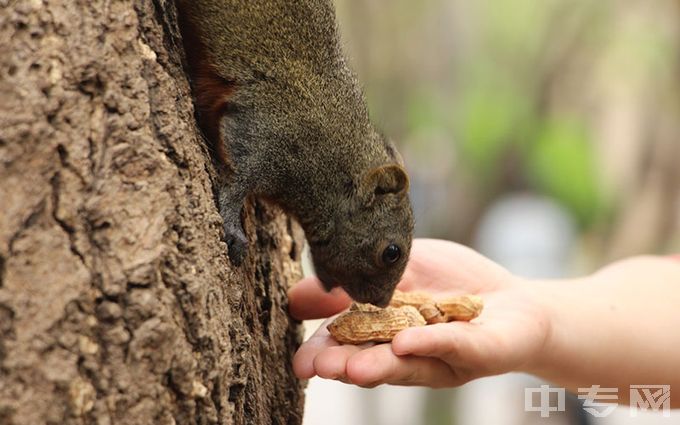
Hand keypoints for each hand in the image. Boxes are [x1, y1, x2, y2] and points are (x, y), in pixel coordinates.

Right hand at [289, 238, 551, 386]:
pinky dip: (429, 344)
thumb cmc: (453, 283)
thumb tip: (295, 295)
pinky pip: (455, 346)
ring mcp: (443, 356)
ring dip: (377, 366)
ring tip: (350, 369)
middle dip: (343, 363)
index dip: (323, 353)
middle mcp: (410, 353)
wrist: (515, 300)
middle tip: (316, 368)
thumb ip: (354, 282)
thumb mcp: (397, 270)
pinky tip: (404, 343)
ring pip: (408, 364)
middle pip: (372, 360)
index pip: (348, 344)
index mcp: (386, 333)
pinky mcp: (480, 351)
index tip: (299, 362)